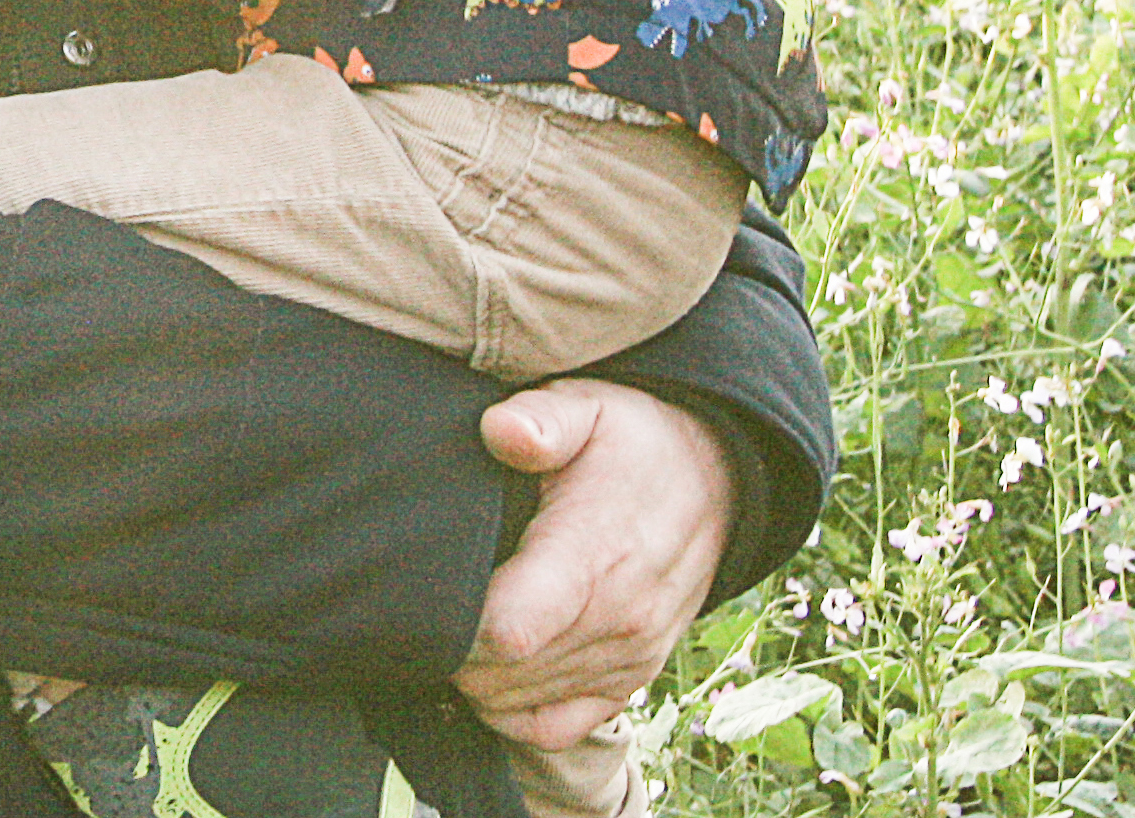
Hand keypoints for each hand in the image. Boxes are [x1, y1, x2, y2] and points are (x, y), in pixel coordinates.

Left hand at [459, 379, 733, 752]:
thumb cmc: (631, 442)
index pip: (509, 631)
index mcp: (595, 556)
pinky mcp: (631, 678)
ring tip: (454, 625)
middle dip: (450, 648)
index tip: (420, 593)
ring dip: (475, 676)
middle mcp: (617, 619)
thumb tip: (502, 430)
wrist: (714, 480)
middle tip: (425, 604)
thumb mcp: (589, 407)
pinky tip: (490, 671)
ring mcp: (628, 657)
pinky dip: (512, 712)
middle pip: (501, 674)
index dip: (450, 625)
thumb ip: (543, 420)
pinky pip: (556, 727)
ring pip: (520, 703)